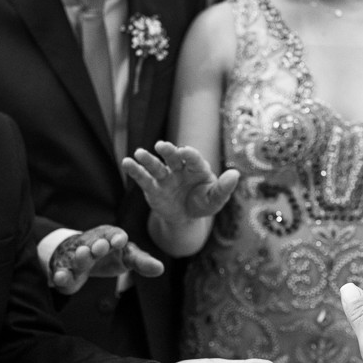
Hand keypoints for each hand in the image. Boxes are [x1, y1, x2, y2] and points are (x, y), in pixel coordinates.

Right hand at [49, 225, 164, 294]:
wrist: (82, 253)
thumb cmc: (111, 254)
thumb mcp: (128, 257)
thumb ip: (142, 262)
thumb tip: (160, 268)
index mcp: (109, 237)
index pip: (114, 234)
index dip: (116, 237)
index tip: (119, 241)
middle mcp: (92, 243)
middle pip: (94, 243)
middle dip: (97, 244)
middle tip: (100, 247)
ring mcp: (76, 255)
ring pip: (77, 256)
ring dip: (80, 256)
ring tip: (82, 256)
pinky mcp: (64, 269)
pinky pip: (62, 271)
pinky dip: (61, 275)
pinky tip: (61, 278)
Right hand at [122, 140, 239, 224]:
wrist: (185, 217)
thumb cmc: (202, 204)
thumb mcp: (215, 199)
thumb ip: (224, 188)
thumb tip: (236, 174)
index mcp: (197, 168)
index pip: (193, 159)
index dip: (189, 154)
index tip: (185, 151)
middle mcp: (179, 168)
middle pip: (173, 157)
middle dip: (167, 151)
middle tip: (160, 145)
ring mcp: (164, 177)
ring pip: (156, 166)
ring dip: (147, 159)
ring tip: (139, 153)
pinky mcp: (152, 187)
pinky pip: (143, 178)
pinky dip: (134, 170)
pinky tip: (126, 163)